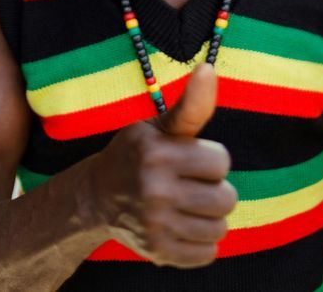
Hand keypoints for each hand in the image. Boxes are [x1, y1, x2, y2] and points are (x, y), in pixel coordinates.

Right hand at [89, 63, 236, 266]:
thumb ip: (191, 104)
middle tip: (191, 185)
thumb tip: (208, 68)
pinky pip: (207, 254)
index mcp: (158, 153)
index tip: (191, 158)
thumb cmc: (139, 153)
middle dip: (215, 189)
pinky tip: (183, 226)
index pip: (221, 162)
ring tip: (188, 206)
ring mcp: (155, 224)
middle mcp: (155, 190)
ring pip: (220, 228)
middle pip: (226, 198)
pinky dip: (201, 242)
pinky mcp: (157, 252)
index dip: (211, 159)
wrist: (97, 196)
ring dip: (210, 217)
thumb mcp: (160, 125)